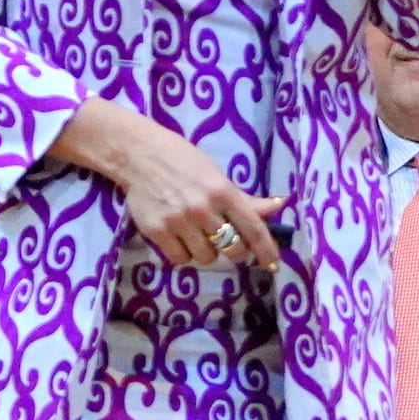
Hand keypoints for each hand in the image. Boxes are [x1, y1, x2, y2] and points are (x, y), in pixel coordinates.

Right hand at [56, 98, 285, 269]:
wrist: (139, 155)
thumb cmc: (183, 161)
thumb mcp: (217, 175)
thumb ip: (245, 198)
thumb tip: (279, 205)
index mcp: (222, 191)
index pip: (253, 228)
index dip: (266, 249)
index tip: (273, 264)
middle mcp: (203, 209)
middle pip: (232, 249)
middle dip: (234, 250)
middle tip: (226, 241)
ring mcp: (179, 222)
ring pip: (206, 258)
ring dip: (206, 251)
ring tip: (197, 234)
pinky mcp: (157, 231)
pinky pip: (180, 259)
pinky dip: (183, 254)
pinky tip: (180, 238)